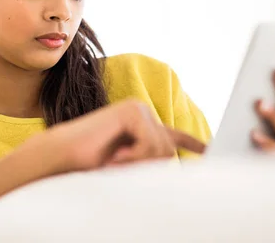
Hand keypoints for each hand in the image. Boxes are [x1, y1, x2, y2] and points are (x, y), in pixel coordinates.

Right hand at [29, 99, 206, 174]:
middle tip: (120, 166)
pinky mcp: (131, 111)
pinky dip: (132, 157)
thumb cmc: (90, 164)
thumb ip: (150, 162)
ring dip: (137, 163)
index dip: (194, 145)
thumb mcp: (129, 166)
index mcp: (142, 126)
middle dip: (147, 165)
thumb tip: (176, 166)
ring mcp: (137, 109)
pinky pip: (149, 144)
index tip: (211, 153)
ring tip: (114, 161)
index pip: (174, 136)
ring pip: (161, 149)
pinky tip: (115, 155)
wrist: (62, 156)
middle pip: (169, 150)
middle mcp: (143, 113)